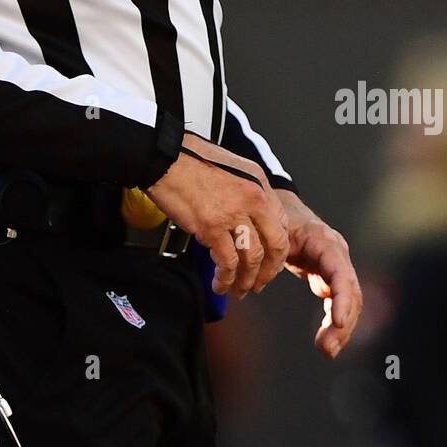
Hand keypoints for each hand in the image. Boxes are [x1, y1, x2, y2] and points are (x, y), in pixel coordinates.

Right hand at [146, 133, 289, 298]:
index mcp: (260, 184)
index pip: (281, 224)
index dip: (276, 249)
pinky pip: (227, 261)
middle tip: (259, 284)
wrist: (165, 156)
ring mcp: (233, 213)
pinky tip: (219, 284)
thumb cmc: (191, 159)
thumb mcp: (232, 167)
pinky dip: (225, 278)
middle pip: (275, 245)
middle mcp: (253, 198)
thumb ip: (246, 192)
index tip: (268, 262)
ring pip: (252, 258)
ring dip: (246, 280)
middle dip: (269, 272)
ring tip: (238, 290)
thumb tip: (248, 219)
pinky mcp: (211, 226)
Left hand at [274, 189, 362, 358]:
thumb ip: (270, 251)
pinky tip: (325, 341)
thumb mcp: (273, 231)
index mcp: (325, 242)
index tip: (336, 322)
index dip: (342, 298)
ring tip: (326, 350)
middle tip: (327, 349)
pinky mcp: (331, 277)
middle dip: (342, 323)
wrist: (284, 210)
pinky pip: (339, 303)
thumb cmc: (277, 219)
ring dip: (341, 329)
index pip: (340, 272)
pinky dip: (334, 323)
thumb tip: (259, 273)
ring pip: (349, 302)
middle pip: (350, 292)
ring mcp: (337, 267)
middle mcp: (337, 255)